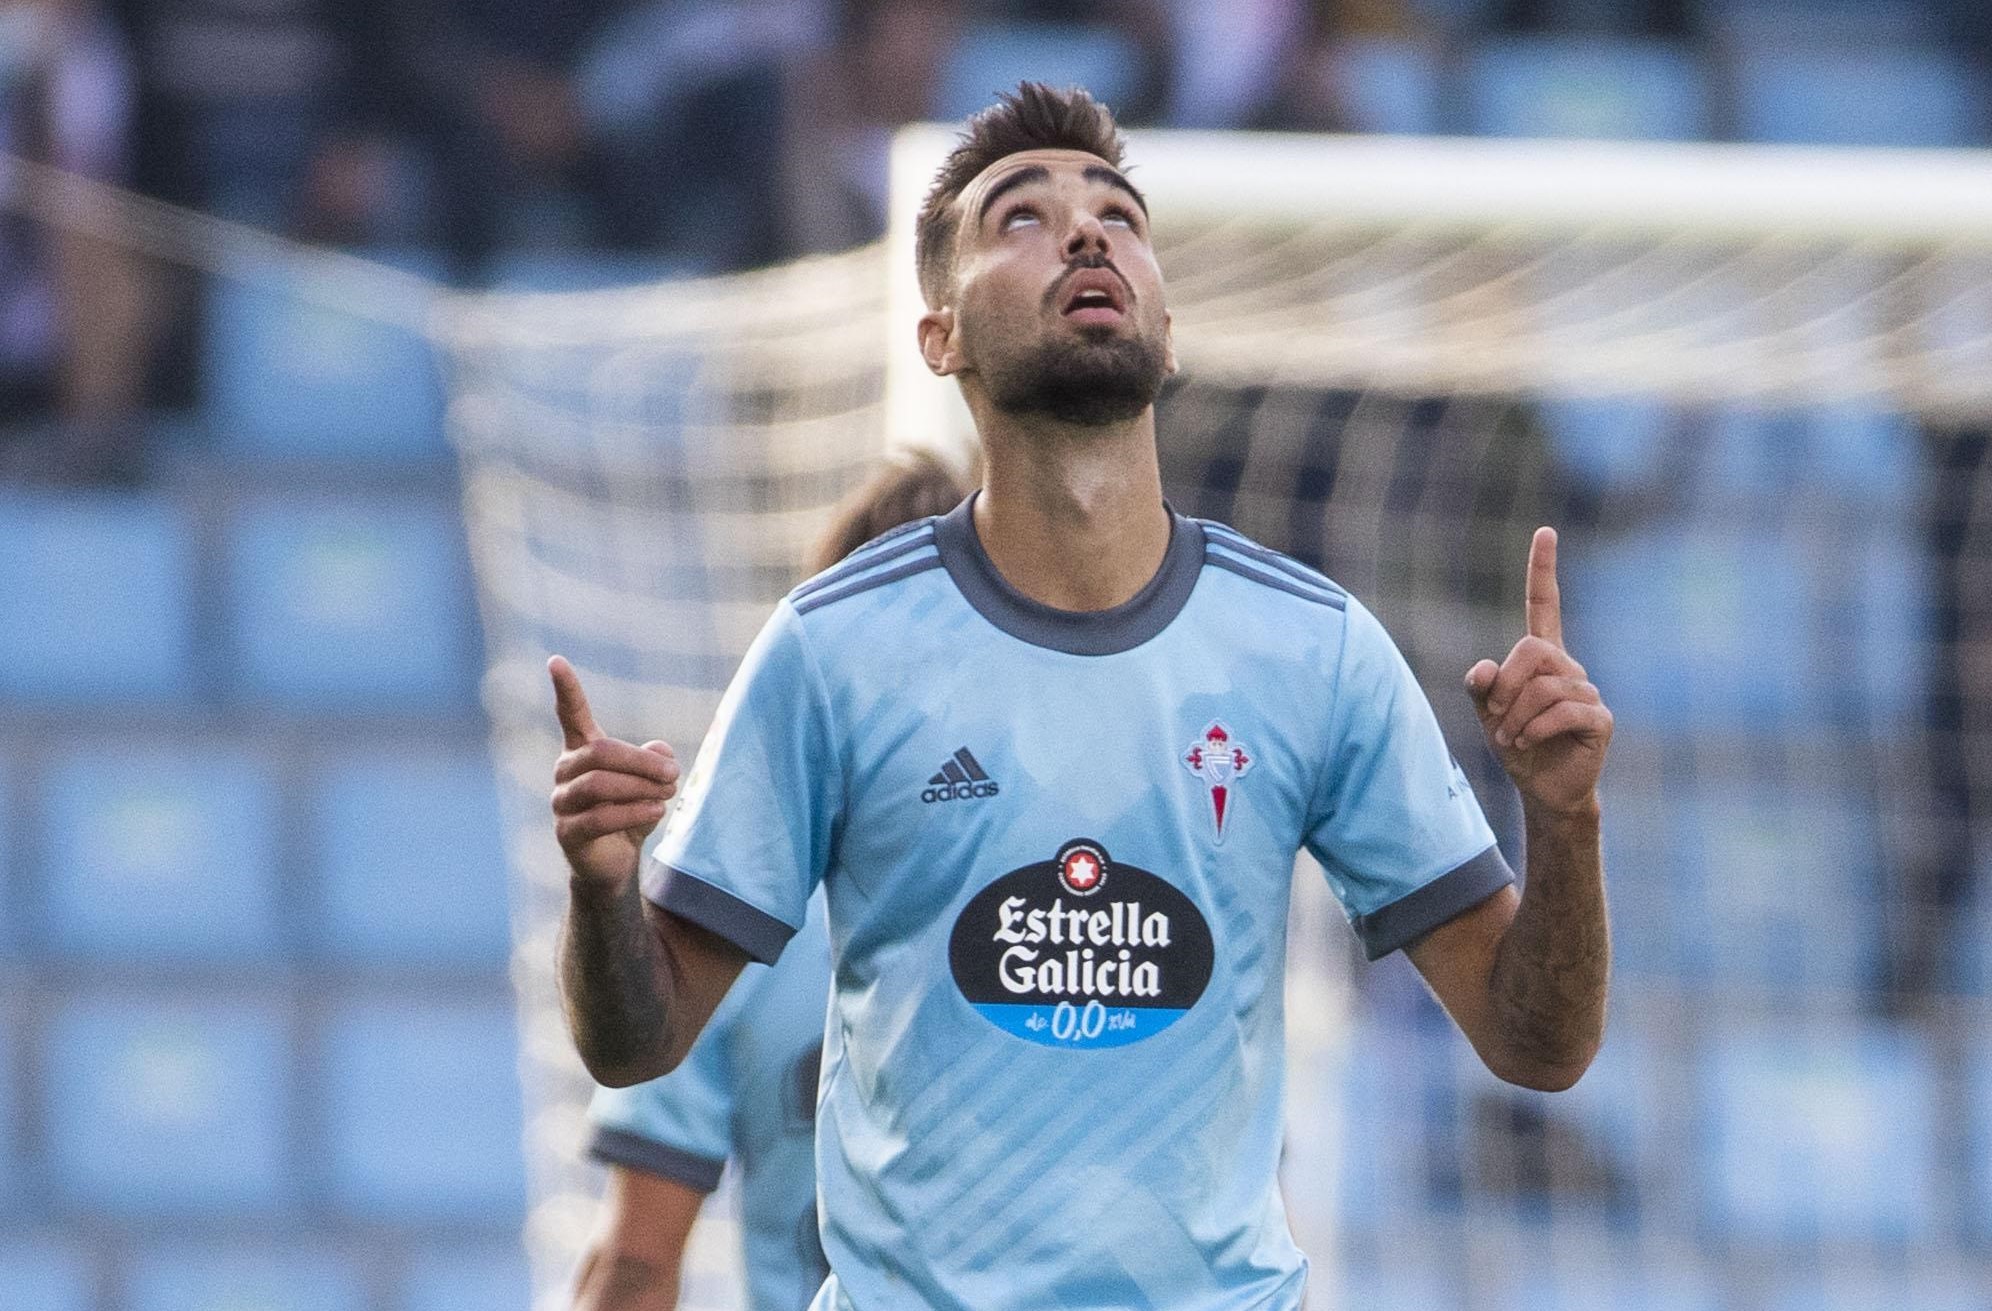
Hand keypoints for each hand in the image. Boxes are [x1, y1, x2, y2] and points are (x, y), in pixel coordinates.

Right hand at [549, 656, 679, 887]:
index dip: (565, 688)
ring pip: (600, 784)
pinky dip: (634, 811)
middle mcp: (565, 771)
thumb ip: (656, 761)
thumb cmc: (632, 810)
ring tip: (668, 794)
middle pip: (601, 752)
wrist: (617, 861)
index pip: (571, 714)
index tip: (555, 660)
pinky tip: (657, 810)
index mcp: (582, 750)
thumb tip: (661, 752)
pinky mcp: (567, 832)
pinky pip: (600, 816)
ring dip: (641, 787)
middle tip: (674, 774)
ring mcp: (562, 802)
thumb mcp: (652, 782)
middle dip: (642, 762)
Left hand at [1464, 528, 1611, 816]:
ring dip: (1516, 717)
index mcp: (1542, 658)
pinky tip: (1526, 743)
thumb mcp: (1488, 714)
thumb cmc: (1516, 745)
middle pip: (1533, 649)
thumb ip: (1480, 687)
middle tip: (1496, 714)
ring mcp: (1588, 692)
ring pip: (1544, 687)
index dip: (1543, 570)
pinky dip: (1536, 728)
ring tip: (1510, 738)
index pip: (1544, 604)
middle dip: (1506, 683)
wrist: (1542, 789)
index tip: (1545, 532)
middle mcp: (1569, 668)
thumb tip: (1483, 668)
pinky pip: (1565, 710)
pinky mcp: (1600, 719)